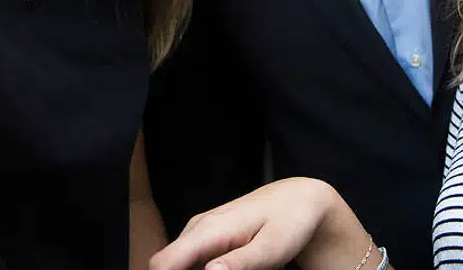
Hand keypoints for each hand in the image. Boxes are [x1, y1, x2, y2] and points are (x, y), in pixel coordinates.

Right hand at [150, 179, 375, 269]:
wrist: (299, 199)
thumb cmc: (290, 221)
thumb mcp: (272, 248)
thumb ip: (240, 263)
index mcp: (210, 230)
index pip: (164, 262)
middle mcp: (198, 228)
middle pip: (166, 267)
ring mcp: (200, 231)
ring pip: (179, 264)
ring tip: (236, 268)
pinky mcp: (206, 237)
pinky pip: (191, 261)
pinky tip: (227, 268)